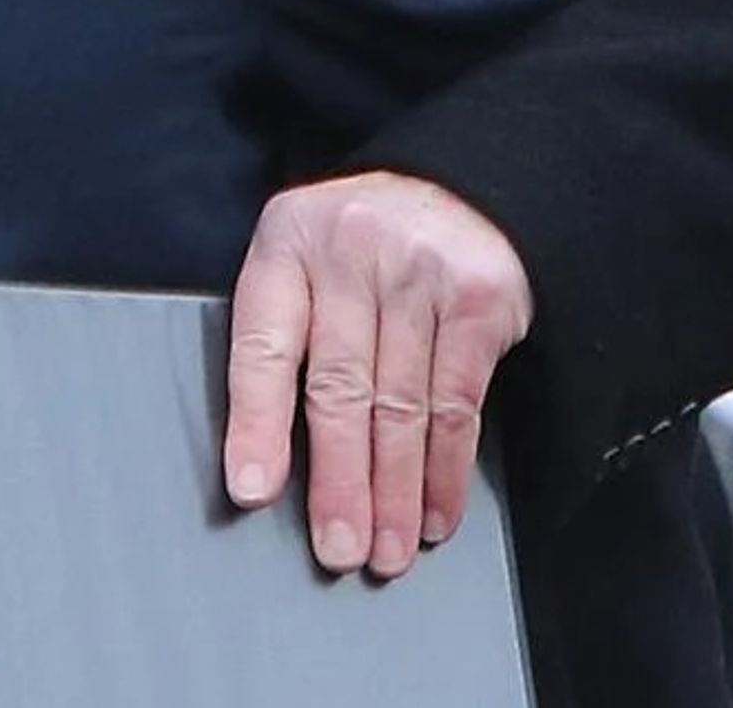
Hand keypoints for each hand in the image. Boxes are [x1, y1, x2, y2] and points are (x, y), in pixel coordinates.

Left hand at [222, 171, 530, 578]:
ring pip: (402, 406)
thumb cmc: (366, 244)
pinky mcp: (480, 297)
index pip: (264, 345)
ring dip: (397, 493)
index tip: (252, 490)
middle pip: (339, 387)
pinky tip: (437, 511)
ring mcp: (420, 271)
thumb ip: (287, 336)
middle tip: (339, 549)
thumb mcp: (308, 260)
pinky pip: (459, 402)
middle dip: (340, 482)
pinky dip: (448, 470)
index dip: (256, 425)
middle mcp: (352, 252)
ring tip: (389, 550)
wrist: (464, 181)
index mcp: (289, 243)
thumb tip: (268, 463)